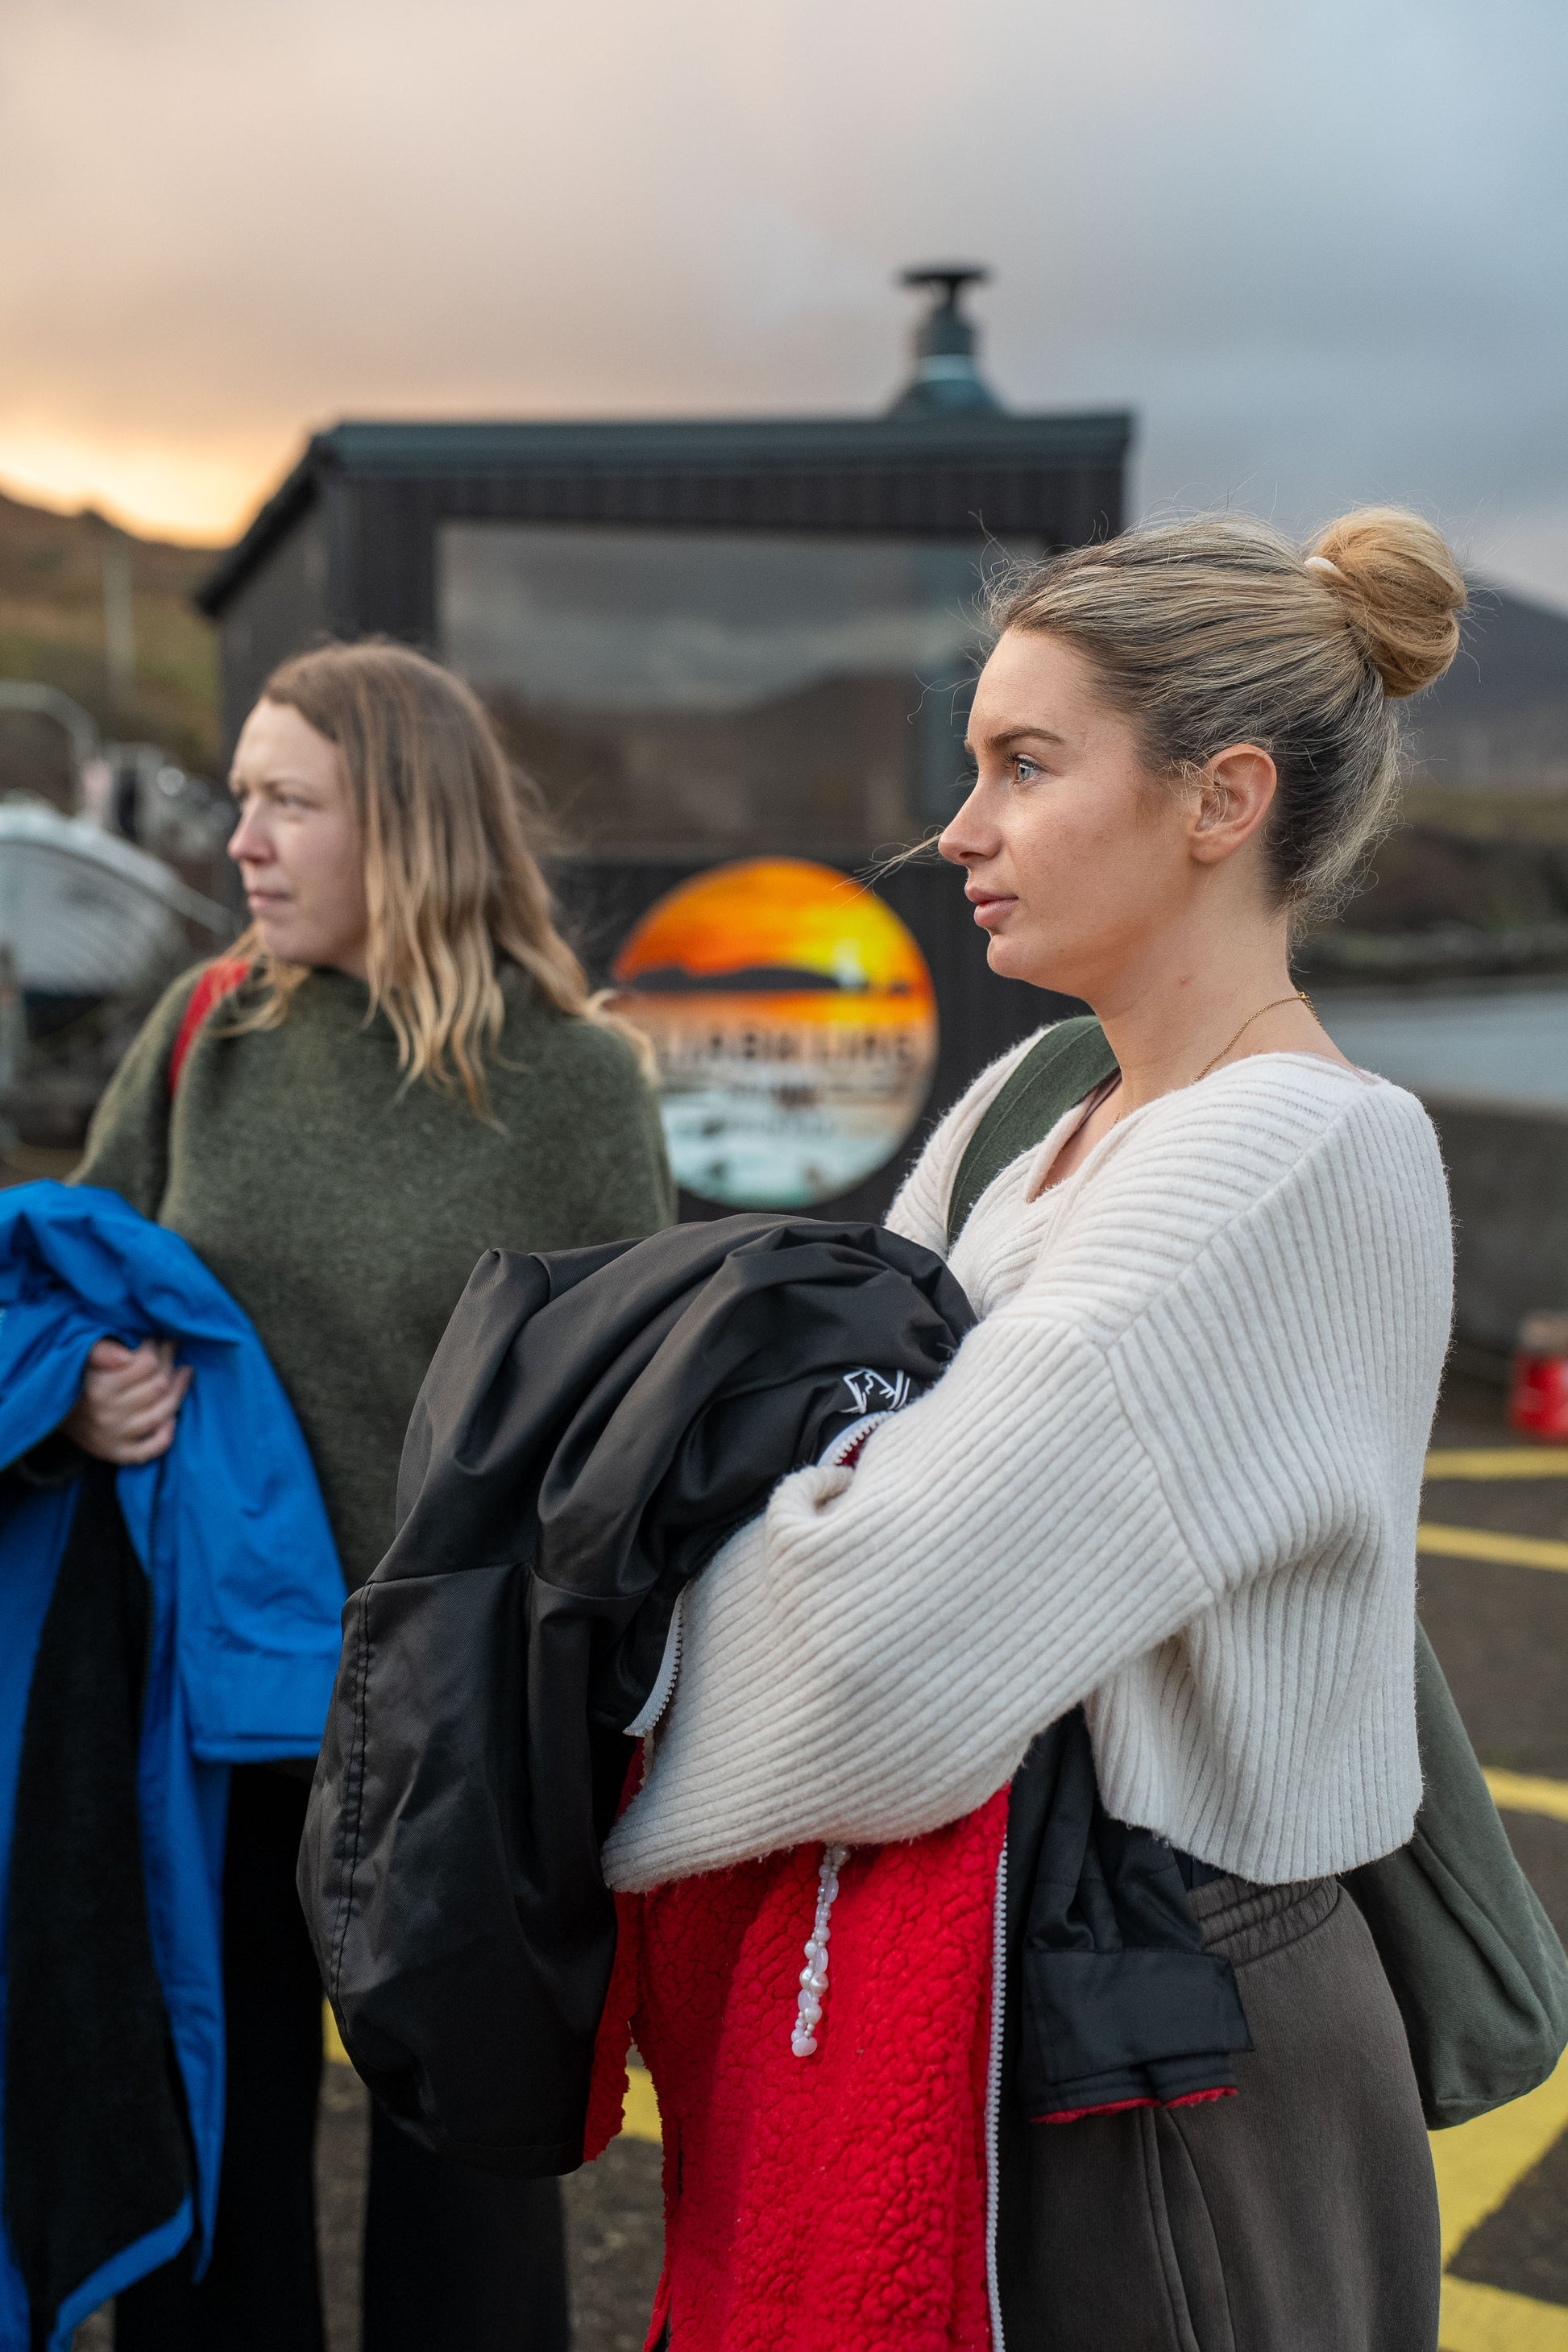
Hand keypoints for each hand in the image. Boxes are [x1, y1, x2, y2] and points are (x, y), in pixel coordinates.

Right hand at [63, 1338, 191, 1464]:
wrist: (54, 1411)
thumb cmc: (76, 1378)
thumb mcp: (81, 1357)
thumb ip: (100, 1350)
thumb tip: (126, 1354)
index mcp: (100, 1388)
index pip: (147, 1364)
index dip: (157, 1348)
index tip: (156, 1339)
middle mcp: (108, 1414)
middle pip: (158, 1386)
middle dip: (170, 1363)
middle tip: (172, 1350)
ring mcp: (115, 1436)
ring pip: (161, 1413)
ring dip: (179, 1391)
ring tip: (184, 1373)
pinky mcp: (117, 1453)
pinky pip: (151, 1449)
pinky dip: (166, 1434)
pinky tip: (173, 1417)